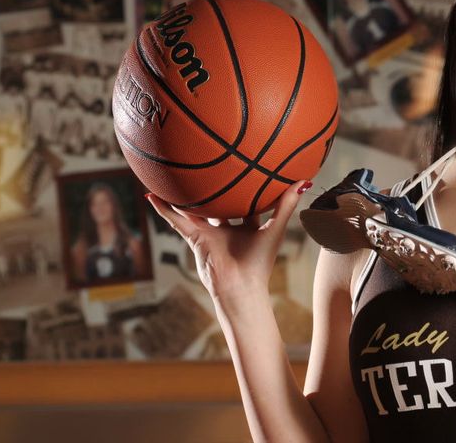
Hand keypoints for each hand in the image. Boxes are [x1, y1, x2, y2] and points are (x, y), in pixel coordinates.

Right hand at [146, 180, 311, 300]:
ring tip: (172, 177)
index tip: (245, 168)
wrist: (240, 287)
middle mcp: (227, 228)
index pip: (246, 202)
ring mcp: (209, 233)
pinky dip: (164, 210)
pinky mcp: (195, 238)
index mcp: (247, 226)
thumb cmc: (260, 262)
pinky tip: (151, 196)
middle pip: (219, 204)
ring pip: (194, 210)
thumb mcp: (275, 227)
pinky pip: (176, 221)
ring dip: (184, 196)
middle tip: (209, 167)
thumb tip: (305, 181)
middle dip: (214, 189)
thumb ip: (286, 204)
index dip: (246, 188)